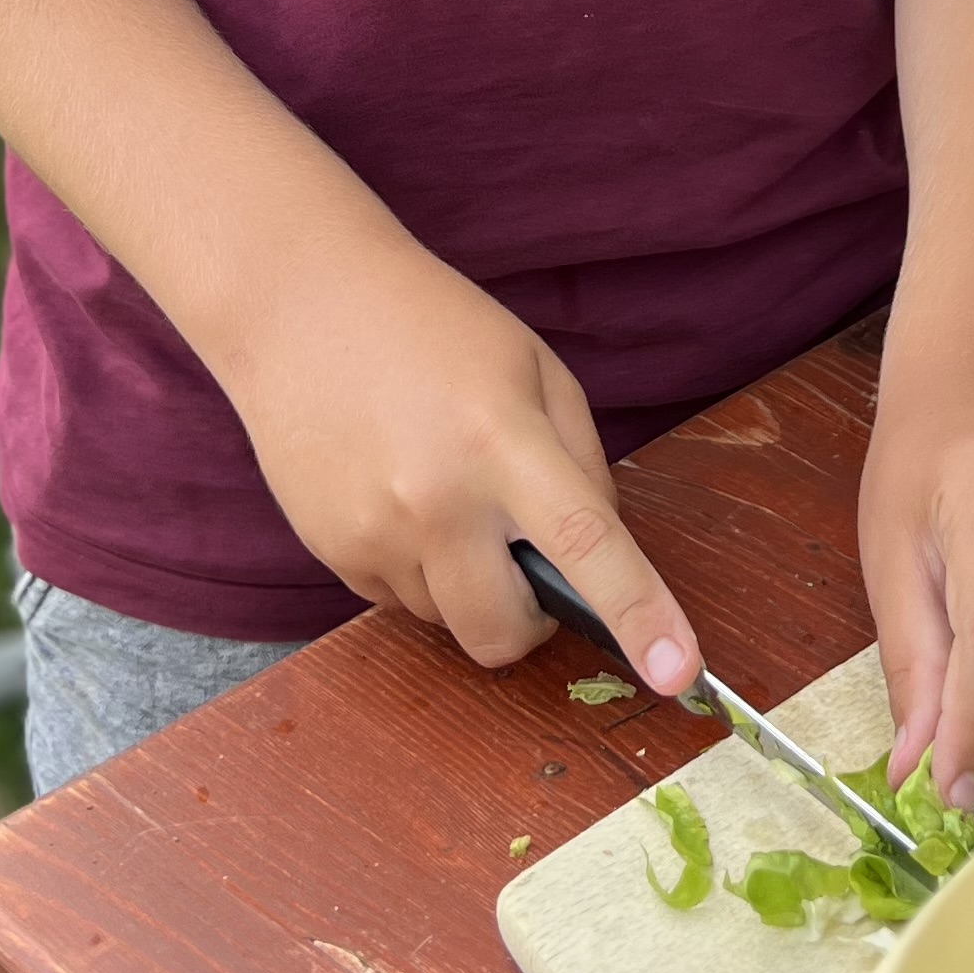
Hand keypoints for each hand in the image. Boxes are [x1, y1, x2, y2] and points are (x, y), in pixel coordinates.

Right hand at [228, 231, 699, 696]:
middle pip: (503, 631)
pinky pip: (397, 601)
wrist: (297, 301)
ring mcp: (373, 533)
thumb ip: (580, 464)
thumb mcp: (533, 368)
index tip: (677, 671)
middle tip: (526, 554)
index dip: (638, 613)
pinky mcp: (330, 551)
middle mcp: (435, 500)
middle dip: (531, 618)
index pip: (584, 544)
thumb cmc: (428, 323)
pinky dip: (417, 568)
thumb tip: (598, 556)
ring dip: (467, 584)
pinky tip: (398, 493)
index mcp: (502, 442)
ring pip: (449, 621)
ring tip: (444, 493)